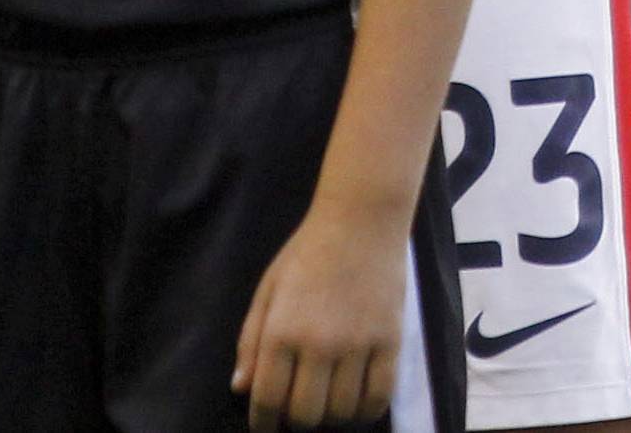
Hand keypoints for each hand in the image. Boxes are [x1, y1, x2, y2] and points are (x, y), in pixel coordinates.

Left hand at [233, 200, 406, 428]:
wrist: (362, 218)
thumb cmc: (308, 251)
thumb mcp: (269, 288)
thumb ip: (251, 339)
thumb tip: (241, 389)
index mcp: (281, 329)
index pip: (267, 399)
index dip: (264, 422)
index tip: (267, 425)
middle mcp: (318, 342)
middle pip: (305, 415)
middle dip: (297, 419)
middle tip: (300, 404)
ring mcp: (356, 344)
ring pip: (341, 412)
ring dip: (332, 413)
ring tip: (329, 397)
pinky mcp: (389, 341)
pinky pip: (378, 399)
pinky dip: (366, 409)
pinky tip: (357, 399)